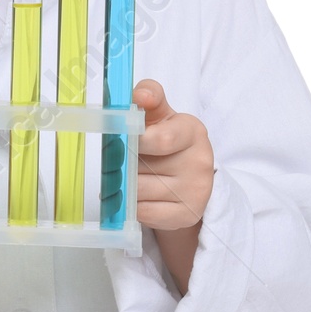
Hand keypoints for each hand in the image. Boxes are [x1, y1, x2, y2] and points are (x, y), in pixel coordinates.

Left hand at [132, 80, 213, 230]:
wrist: (189, 178)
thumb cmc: (166, 140)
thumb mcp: (160, 114)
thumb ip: (149, 96)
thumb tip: (140, 96)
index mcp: (193, 132)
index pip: (161, 140)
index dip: (134, 142)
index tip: (119, 140)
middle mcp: (200, 162)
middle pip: (143, 168)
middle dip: (120, 166)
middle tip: (110, 163)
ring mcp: (195, 191)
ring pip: (139, 193)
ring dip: (122, 188)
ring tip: (119, 180)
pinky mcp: (187, 215)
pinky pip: (144, 214)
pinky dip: (131, 208)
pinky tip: (131, 199)